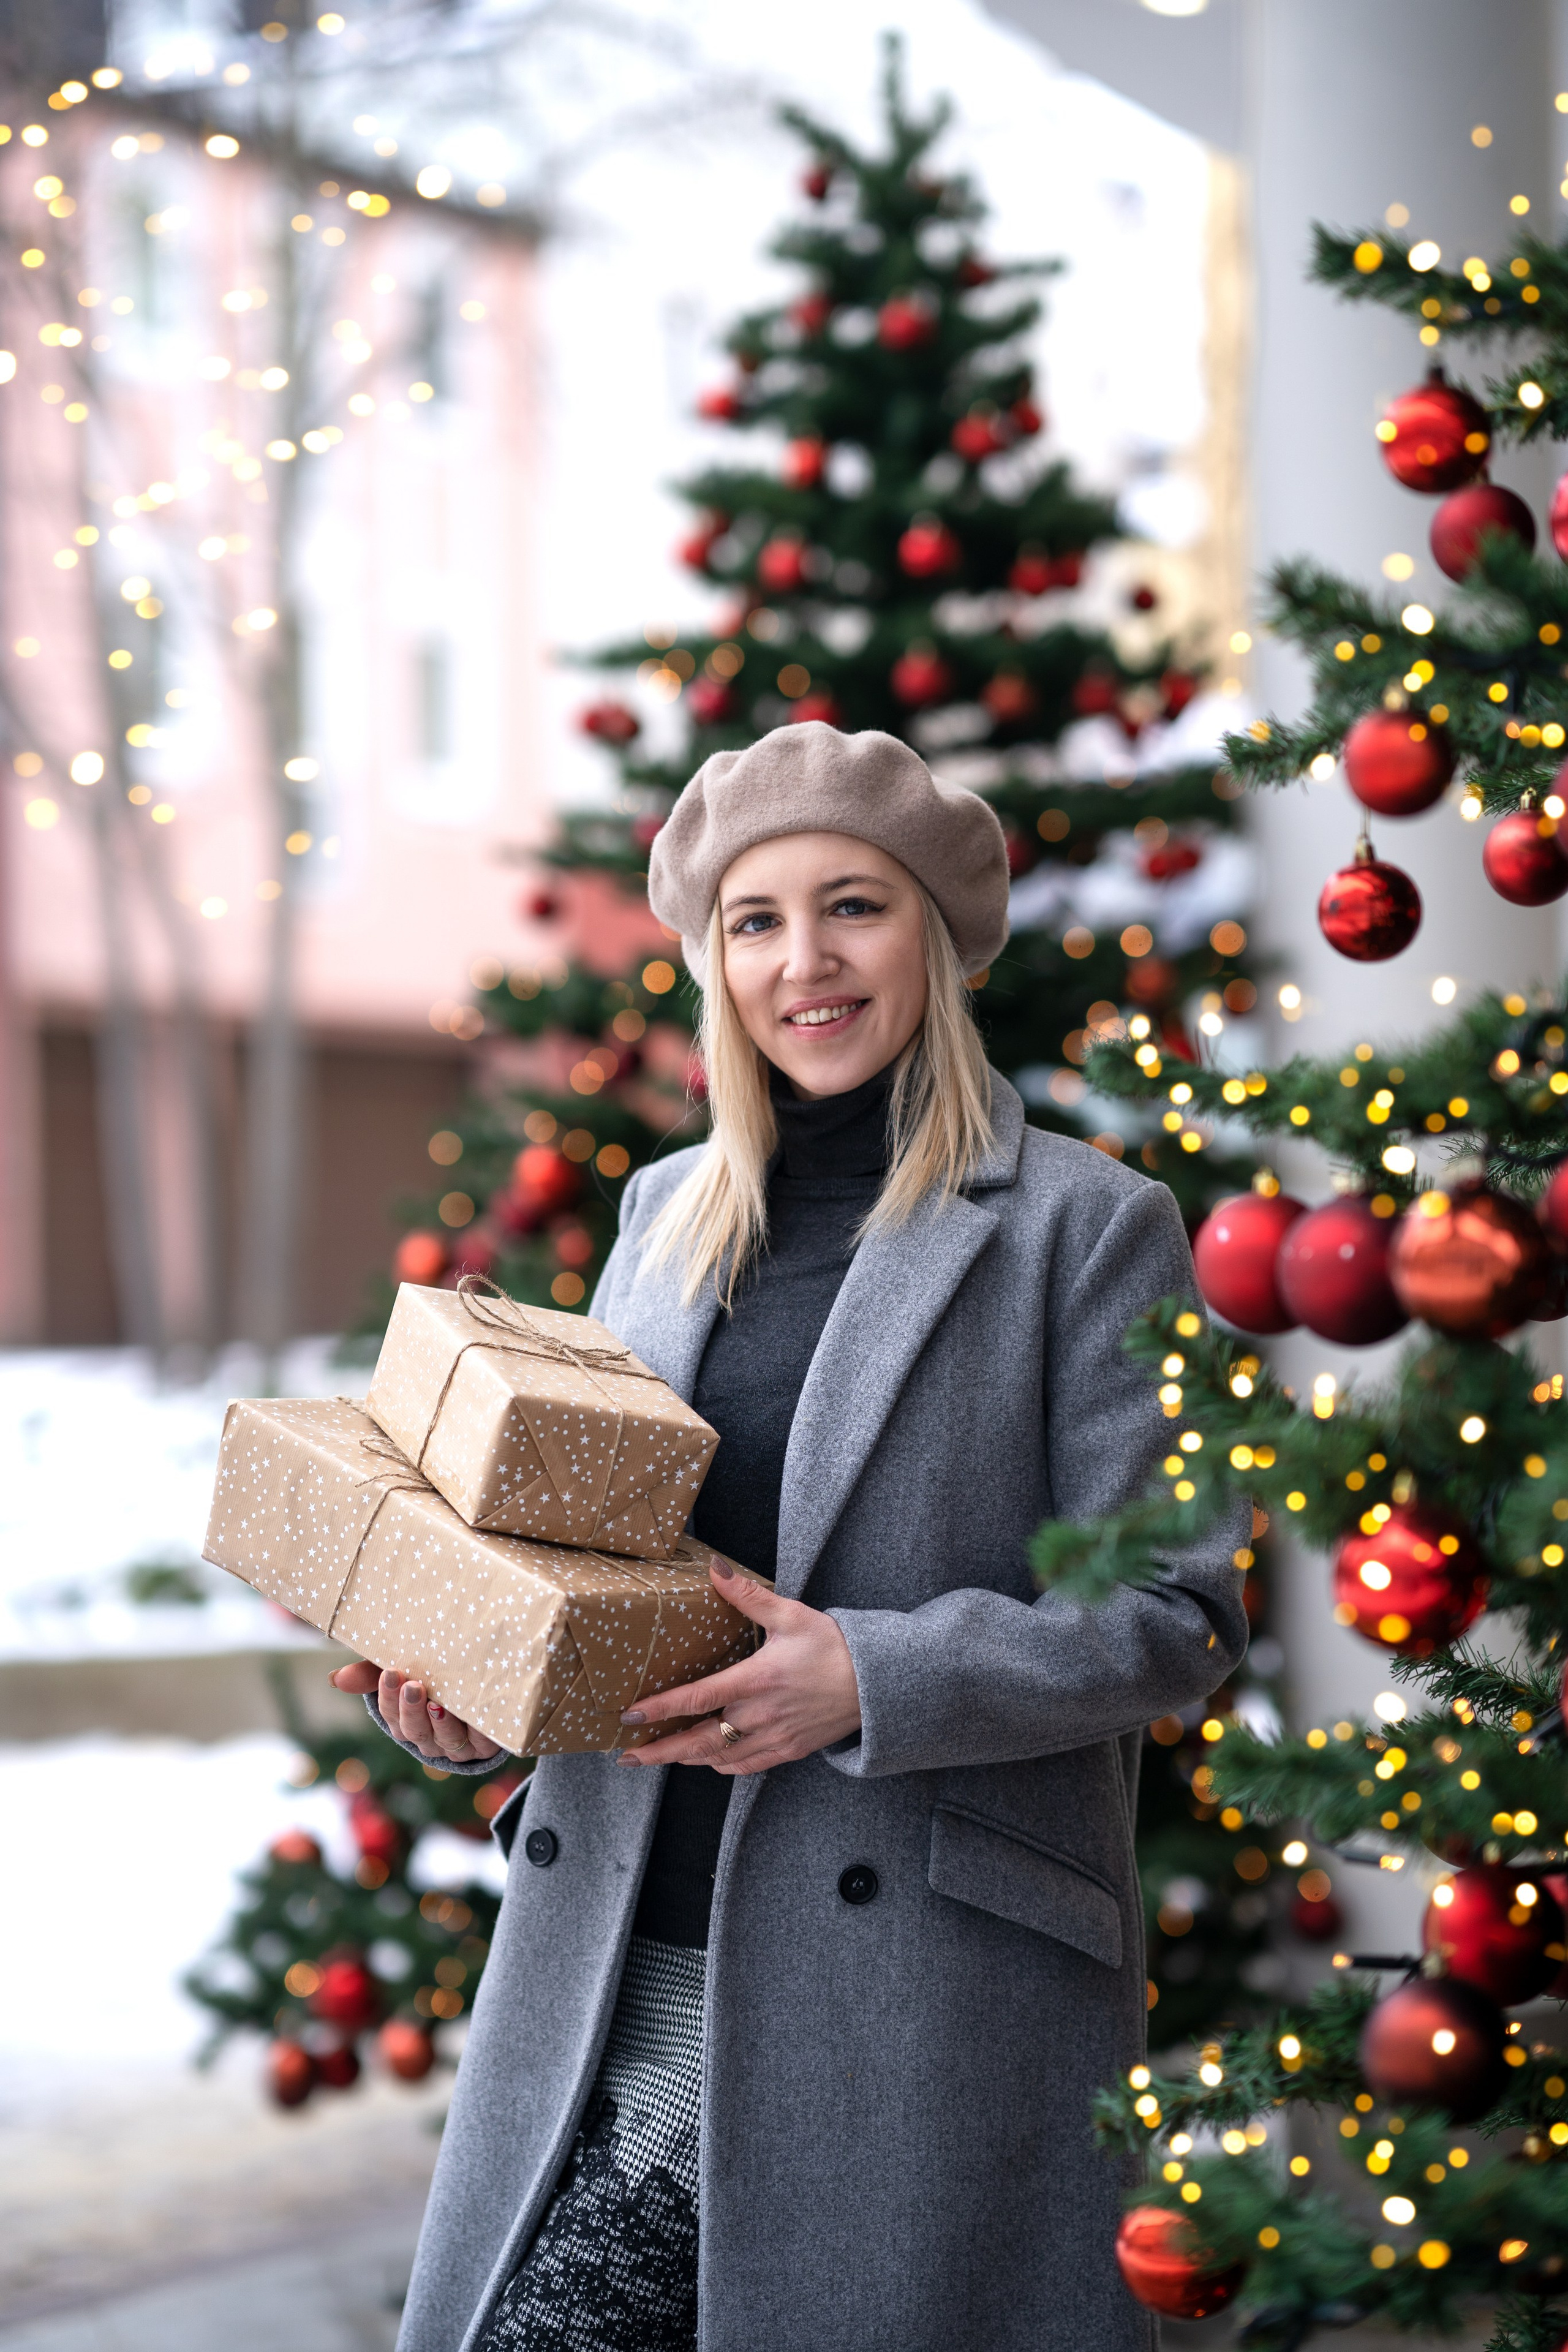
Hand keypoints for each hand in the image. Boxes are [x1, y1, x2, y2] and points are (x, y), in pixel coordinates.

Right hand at [329, 1660, 502, 1764]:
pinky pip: (480, 1742)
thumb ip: (371, 1673)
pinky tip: (472, 1715)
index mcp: (406, 1723)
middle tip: (414, 1685)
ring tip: (439, 1703)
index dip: (389, 1699)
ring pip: (445, 1740)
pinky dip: (475, 1729)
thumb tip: (334, 1679)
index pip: (391, 1716)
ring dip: (441, 1723)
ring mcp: (457, 1745)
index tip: (391, 1673)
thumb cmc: (433, 1676)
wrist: (485, 1688)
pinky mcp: (486, 1746)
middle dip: (412, 1710)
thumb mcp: (403, 1671)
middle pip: (415, 1732)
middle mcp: (430, 1739)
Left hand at [616, 1562, 860, 1775]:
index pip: (697, 1698)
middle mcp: (761, 1714)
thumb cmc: (834, 1646)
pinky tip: (707, 1761)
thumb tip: (715, 1569)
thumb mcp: (791, 1614)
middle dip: (660, 1751)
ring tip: (657, 1759)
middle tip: (627, 1756)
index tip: (630, 1717)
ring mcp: (775, 1737)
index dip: (660, 1709)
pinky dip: (721, 1766)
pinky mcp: (789, 1750)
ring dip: (685, 1760)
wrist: (877, 1682)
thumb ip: (747, 1596)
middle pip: (699, 1740)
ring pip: (719, 1757)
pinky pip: (747, 1766)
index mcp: (757, 1679)